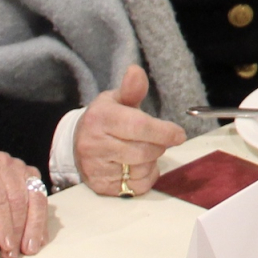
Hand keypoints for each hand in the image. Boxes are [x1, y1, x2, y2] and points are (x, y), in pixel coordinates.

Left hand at [0, 151, 52, 257]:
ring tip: (29, 248)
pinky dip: (41, 221)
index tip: (6, 244)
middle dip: (18, 228)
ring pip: (35, 197)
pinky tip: (38, 239)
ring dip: (34, 226)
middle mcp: (2, 162)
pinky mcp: (31, 178)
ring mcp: (20, 168)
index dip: (3, 222)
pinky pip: (42, 199)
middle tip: (14, 252)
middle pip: (17, 197)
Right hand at [73, 65, 185, 195]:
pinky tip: (137, 166)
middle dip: (159, 146)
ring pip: (141, 169)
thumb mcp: (116, 99)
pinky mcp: (100, 186)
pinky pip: (136, 187)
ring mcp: (95, 167)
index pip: (138, 126)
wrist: (78, 143)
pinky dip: (144, 177)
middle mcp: (94, 144)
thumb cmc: (105, 119)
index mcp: (100, 118)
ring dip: (151, 161)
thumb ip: (131, 89)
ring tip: (143, 151)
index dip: (164, 131)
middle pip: (143, 151)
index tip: (179, 134)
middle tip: (158, 140)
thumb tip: (136, 71)